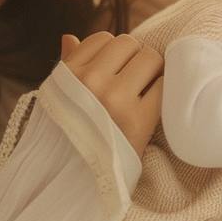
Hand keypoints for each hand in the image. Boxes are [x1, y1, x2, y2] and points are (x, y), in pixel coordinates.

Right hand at [60, 32, 162, 158]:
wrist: (75, 183)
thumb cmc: (68, 136)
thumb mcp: (58, 100)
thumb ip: (68, 66)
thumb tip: (69, 36)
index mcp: (67, 76)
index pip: (102, 39)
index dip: (114, 53)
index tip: (116, 71)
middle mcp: (89, 83)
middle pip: (129, 43)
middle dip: (135, 57)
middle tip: (135, 79)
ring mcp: (114, 99)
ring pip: (150, 58)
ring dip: (153, 70)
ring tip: (144, 90)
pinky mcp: (138, 119)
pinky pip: (163, 84)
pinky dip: (162, 91)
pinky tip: (152, 105)